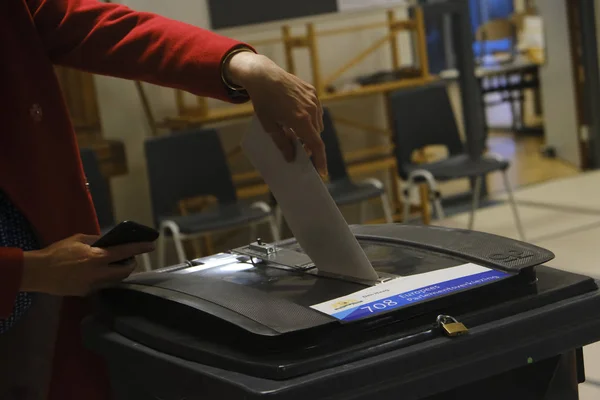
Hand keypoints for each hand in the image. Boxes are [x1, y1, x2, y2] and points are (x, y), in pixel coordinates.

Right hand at [21, 234, 154, 295]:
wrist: (38, 272)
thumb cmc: (57, 252)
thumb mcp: (78, 239)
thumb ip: (96, 241)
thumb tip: (108, 242)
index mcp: (97, 257)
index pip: (125, 252)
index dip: (139, 248)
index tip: (151, 245)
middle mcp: (99, 273)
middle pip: (125, 271)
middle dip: (131, 264)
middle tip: (129, 257)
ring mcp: (93, 285)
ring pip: (115, 280)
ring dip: (119, 272)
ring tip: (114, 264)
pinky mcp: (86, 293)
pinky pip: (102, 285)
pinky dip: (105, 278)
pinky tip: (98, 272)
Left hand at [225, 51, 326, 174]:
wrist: (263, 75)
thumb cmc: (263, 102)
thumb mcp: (269, 126)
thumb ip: (282, 143)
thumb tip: (291, 158)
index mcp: (301, 120)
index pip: (316, 145)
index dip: (320, 160)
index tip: (322, 172)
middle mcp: (311, 110)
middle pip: (316, 136)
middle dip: (310, 146)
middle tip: (300, 151)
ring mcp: (313, 100)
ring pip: (318, 124)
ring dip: (310, 131)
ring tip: (296, 132)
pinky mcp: (312, 92)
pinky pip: (316, 111)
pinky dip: (310, 118)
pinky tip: (298, 117)